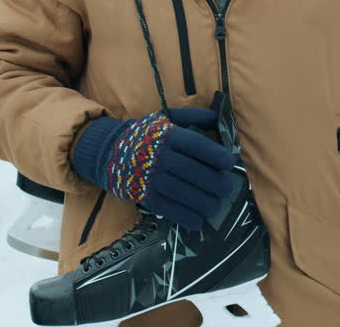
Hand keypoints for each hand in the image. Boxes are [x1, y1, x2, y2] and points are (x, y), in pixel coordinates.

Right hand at [71, 108, 235, 229]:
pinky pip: (167, 208)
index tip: (230, 162)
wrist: (109, 151)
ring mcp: (150, 177)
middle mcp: (158, 156)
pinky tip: (198, 221)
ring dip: (203, 202)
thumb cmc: (146, 134)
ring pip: (181, 192)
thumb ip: (194, 116)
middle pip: (191, 171)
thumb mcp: (167, 118)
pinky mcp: (143, 195)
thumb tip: (219, 119)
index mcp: (166, 135)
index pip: (195, 144)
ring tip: (217, 206)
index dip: (214, 154)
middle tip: (226, 189)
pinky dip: (184, 217)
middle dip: (213, 182)